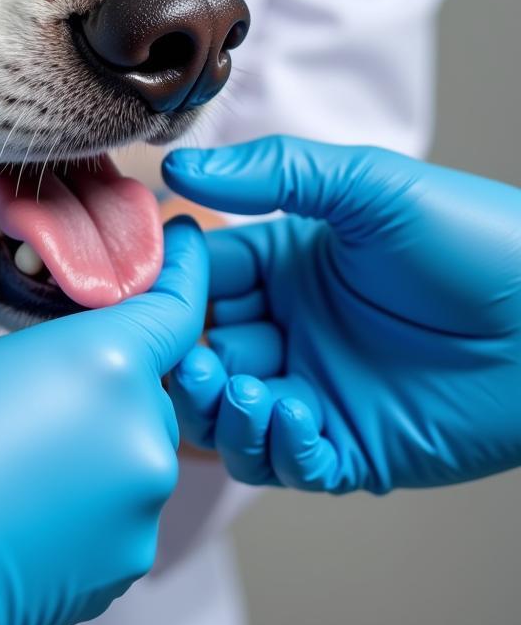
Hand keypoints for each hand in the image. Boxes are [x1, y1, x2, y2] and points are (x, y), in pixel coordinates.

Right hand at [0, 221, 207, 624]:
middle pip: (141, 379)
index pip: (173, 306)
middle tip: (28, 357)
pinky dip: (73, 486)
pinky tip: (5, 483)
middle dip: (93, 362)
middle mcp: (139, 444)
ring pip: (122, 444)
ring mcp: (131, 518)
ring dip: (76, 427)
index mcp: (105, 369)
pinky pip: (108, 506)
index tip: (187, 241)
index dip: (184, 267)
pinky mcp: (110, 574)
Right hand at [163, 136, 520, 493]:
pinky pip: (287, 461)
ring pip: (230, 414)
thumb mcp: (368, 185)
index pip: (205, 277)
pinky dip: (274, 446)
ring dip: (218, 408)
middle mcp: (293, 329)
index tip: (150, 287)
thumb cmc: (474, 241)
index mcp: (287, 266)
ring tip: (241, 388)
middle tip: (189, 356)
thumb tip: (178, 163)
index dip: (175, 284)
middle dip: (187, 357)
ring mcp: (317, 389)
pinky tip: (293, 414)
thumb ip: (272, 172)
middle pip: (205, 350)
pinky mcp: (350, 446)